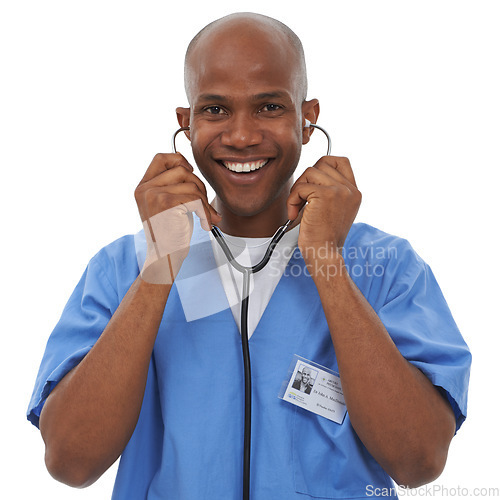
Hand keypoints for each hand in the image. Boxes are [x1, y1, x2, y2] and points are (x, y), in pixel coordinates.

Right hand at [134, 153, 220, 282]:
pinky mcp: (166, 203)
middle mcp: (144, 189)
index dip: (179, 160)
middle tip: (203, 204)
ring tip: (206, 216)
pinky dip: (206, 212)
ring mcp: (153, 195)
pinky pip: (196, 199)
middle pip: (181, 169)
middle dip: (198, 185)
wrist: (164, 257)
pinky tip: (206, 224)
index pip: (161, 158)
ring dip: (204, 201)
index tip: (190, 174)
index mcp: (142, 186)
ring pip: (191, 184)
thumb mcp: (166, 204)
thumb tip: (189, 165)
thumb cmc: (169, 233)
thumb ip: (172, 185)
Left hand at [287, 156, 360, 263]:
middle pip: (321, 163)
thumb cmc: (323, 237)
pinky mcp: (325, 195)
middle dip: (306, 179)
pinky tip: (295, 215)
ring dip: (298, 190)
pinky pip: (301, 187)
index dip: (323, 166)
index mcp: (354, 192)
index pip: (340, 161)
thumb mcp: (333, 210)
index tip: (311, 183)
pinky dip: (292, 200)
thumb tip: (311, 172)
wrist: (324, 253)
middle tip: (301, 199)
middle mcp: (350, 189)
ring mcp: (340, 190)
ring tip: (298, 209)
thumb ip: (329, 190)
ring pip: (309, 172)